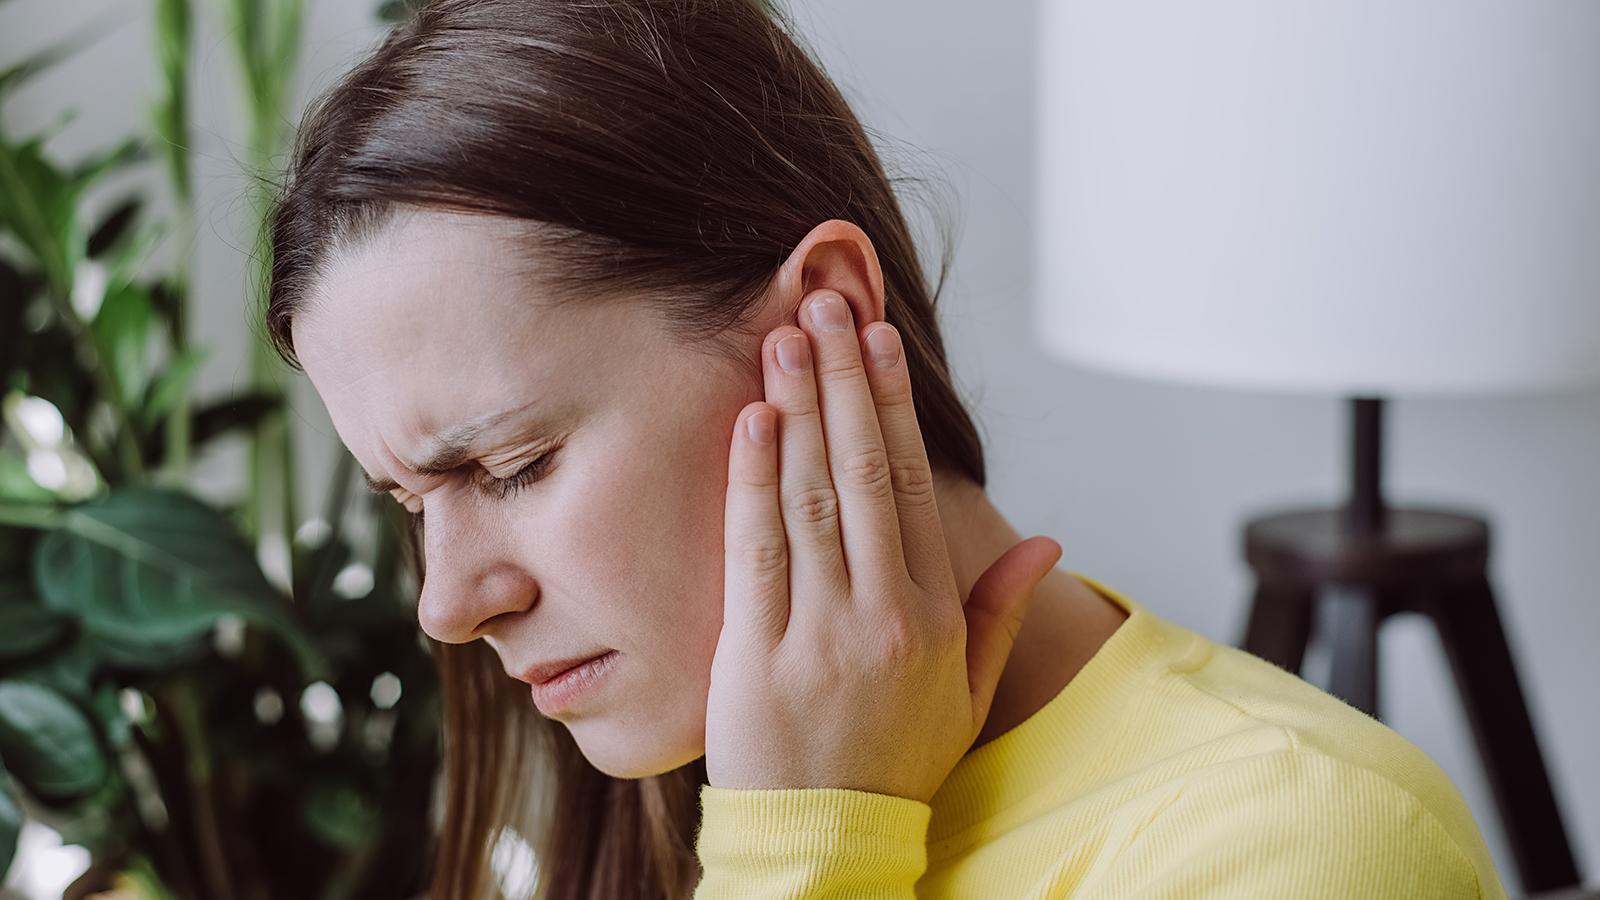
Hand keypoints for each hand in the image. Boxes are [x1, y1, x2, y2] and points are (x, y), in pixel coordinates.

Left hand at [706, 287, 1063, 803]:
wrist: (827, 845)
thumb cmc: (897, 761)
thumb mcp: (968, 691)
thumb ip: (1001, 610)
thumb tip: (1048, 538)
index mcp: (933, 616)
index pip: (916, 487)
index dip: (897, 407)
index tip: (879, 341)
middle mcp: (881, 615)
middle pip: (864, 473)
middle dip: (844, 381)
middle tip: (825, 304)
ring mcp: (817, 633)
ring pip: (811, 498)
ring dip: (799, 409)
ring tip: (784, 337)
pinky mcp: (755, 654)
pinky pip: (755, 550)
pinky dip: (752, 480)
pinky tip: (752, 421)